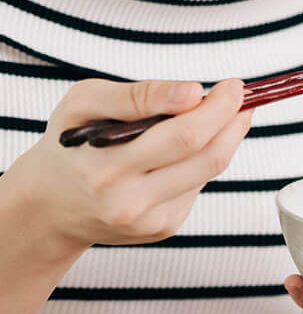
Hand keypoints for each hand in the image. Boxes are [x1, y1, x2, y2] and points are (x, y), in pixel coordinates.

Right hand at [5, 78, 250, 256]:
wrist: (51, 205)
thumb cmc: (69, 146)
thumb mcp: (84, 104)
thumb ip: (138, 96)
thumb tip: (193, 92)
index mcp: (106, 168)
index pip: (181, 136)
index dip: (216, 109)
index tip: (233, 86)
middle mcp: (130, 201)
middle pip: (205, 157)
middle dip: (231, 121)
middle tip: (240, 96)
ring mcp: (150, 220)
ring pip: (207, 172)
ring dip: (225, 139)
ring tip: (226, 114)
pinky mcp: (163, 227)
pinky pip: (196, 187)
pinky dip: (200, 161)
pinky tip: (188, 149)